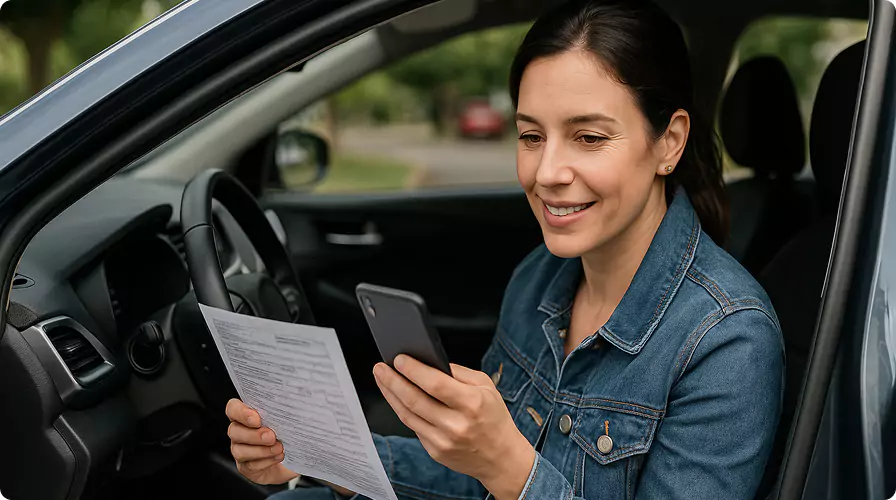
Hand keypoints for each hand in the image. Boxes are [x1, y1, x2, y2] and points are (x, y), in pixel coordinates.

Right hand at [224, 400, 356, 495]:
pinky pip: (249, 465)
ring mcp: (241, 449)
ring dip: (261, 450)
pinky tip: (278, 457)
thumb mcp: (290, 420)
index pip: (233, 408)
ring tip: (279, 448)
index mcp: (247, 415)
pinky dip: (265, 461)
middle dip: (254, 434)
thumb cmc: (290, 434)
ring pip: (240, 450)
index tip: (257, 418)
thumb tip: (301, 404)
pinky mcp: (246, 466)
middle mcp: (240, 431)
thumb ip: (287, 411)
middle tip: (272, 436)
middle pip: (234, 430)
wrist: (295, 457)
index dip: (241, 412)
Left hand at [373, 356, 535, 499]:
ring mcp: (444, 441)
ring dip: (390, 394)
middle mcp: (456, 424)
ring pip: (407, 414)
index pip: (435, 384)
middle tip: (380, 367)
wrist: (501, 458)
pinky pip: (413, 427)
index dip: (413, 370)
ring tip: (382, 379)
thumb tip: (429, 362)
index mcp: (472, 403)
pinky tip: (396, 398)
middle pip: (415, 399)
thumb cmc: (494, 418)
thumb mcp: (486, 387)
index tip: (399, 359)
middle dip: (393, 380)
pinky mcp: (435, 452)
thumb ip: (458, 373)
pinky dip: (402, 410)